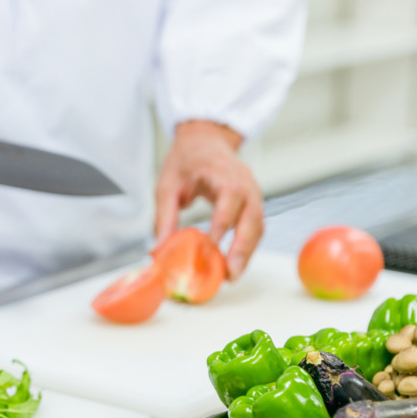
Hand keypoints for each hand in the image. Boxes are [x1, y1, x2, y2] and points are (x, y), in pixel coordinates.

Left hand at [154, 120, 262, 280]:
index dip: (224, 220)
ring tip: (232, 275)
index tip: (213, 243)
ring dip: (247, 252)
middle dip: (243, 246)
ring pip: (258, 226)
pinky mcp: (253, 204)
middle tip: (231, 272)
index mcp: (222, 171)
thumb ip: (164, 215)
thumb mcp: (167, 183)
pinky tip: (234, 263)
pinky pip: (255, 228)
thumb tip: (159, 248)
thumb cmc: (187, 160)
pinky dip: (247, 247)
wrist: (205, 142)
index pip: (230, 195)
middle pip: (252, 216)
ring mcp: (253, 193)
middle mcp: (244, 182)